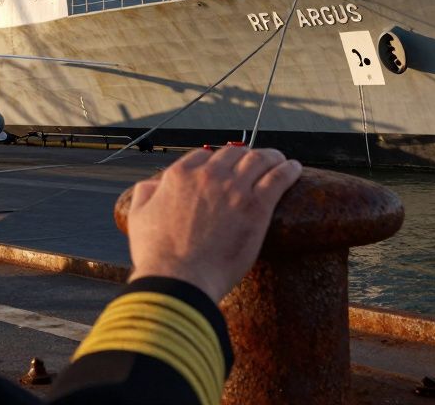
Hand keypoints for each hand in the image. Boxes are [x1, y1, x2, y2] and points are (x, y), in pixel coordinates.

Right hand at [126, 145, 302, 301]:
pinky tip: (294, 168)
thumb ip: (145, 193)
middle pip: (234, 153)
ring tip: (280, 160)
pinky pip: (279, 178)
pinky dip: (288, 169)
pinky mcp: (257, 207)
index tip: (225, 167)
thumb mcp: (139, 217)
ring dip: (271, 157)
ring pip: (259, 160)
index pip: (204, 155)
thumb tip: (153, 184)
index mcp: (180, 175)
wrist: (179, 280)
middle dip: (245, 156)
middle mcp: (208, 175)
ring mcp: (234, 189)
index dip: (216, 160)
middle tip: (256, 163)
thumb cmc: (157, 255)